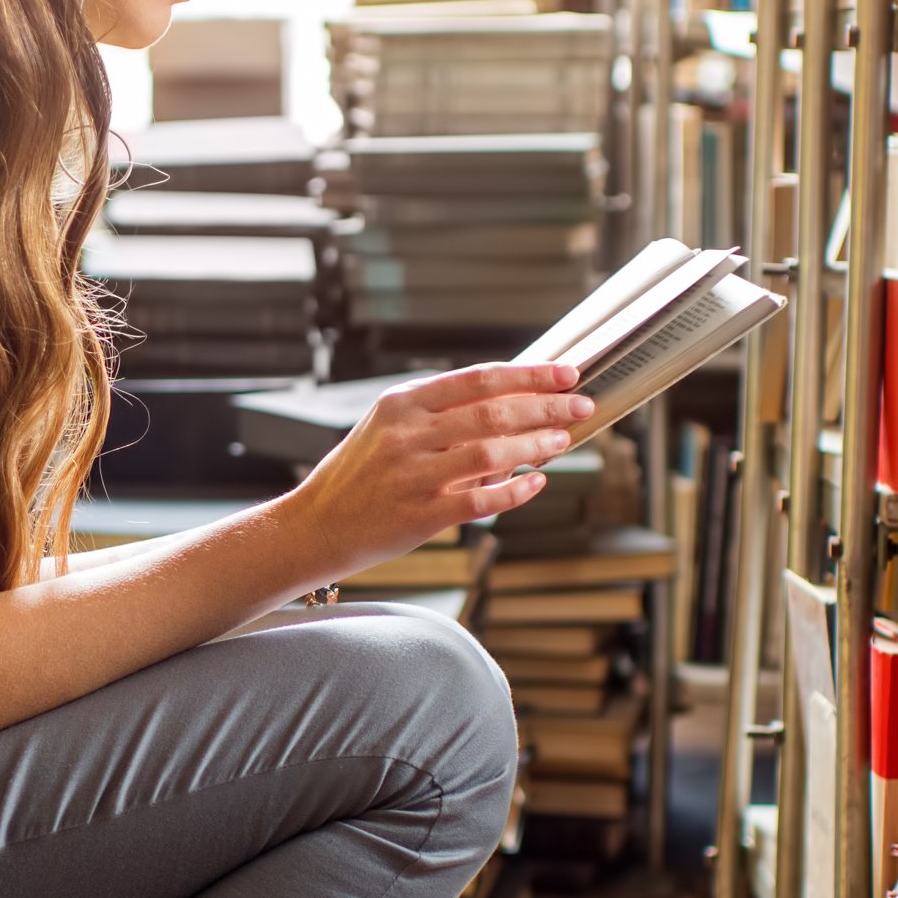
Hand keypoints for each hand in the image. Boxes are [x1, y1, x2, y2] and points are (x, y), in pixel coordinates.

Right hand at [289, 362, 592, 578]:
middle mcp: (407, 435)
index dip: (530, 374)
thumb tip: (511, 401)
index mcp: (402, 404)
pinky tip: (536, 482)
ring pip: (491, 453)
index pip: (479, 379)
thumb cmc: (359, 475)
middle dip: (546, 407)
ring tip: (563, 441)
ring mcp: (413, 476)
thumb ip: (440, 414)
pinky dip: (515, 490)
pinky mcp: (421, 515)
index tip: (566, 373)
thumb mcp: (388, 428)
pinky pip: (480, 501)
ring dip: (536, 445)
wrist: (316, 525)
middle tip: (581, 405)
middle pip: (493, 412)